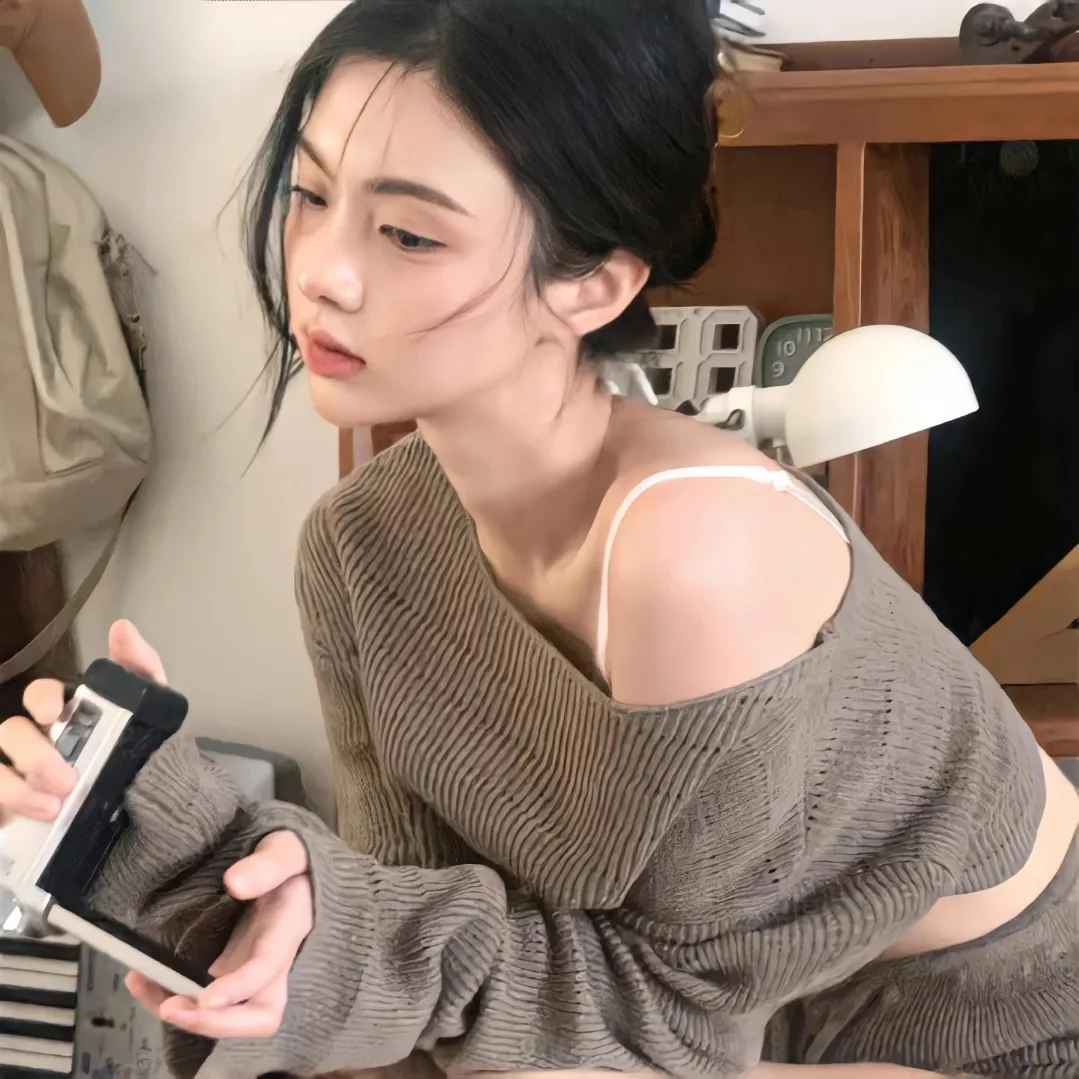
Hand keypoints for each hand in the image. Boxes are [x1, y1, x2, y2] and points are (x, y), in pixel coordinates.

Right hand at [0, 619, 163, 824]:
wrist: (153, 804)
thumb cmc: (144, 748)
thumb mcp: (152, 707)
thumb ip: (140, 667)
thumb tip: (121, 627)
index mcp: (65, 712)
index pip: (39, 695)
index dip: (41, 699)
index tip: (53, 714)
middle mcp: (36, 739)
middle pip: (11, 733)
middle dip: (34, 755)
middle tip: (66, 780)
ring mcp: (20, 774)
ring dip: (15, 789)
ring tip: (54, 807)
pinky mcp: (13, 809)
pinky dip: (6, 806)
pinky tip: (30, 818)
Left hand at [126, 829, 312, 1038]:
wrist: (287, 866)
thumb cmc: (290, 858)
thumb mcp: (286, 850)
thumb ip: (267, 864)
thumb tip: (234, 883)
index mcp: (288, 930)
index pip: (269, 968)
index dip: (240, 988)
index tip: (206, 997)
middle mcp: (272, 962)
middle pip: (259, 1016)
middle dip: (216, 1023)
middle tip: (172, 1008)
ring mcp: (248, 969)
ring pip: (226, 1013)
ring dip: (185, 1014)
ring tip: (142, 986)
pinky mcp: (227, 969)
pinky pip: (203, 997)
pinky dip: (169, 995)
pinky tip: (140, 977)